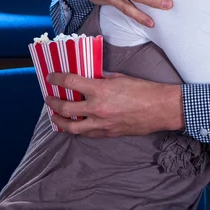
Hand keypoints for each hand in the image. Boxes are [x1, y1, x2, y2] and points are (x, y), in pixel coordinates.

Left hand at [45, 72, 183, 136]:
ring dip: (59, 120)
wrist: (161, 108)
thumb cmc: (145, 90)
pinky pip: (87, 133)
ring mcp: (101, 123)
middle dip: (53, 102)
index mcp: (101, 90)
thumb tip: (90, 75)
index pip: (70, 82)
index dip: (57, 78)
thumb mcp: (121, 77)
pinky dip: (78, 128)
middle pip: (65, 108)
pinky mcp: (108, 133)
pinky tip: (76, 125)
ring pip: (71, 126)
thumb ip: (102, 77)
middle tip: (49, 97)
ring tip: (55, 116)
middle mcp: (97, 108)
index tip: (51, 77)